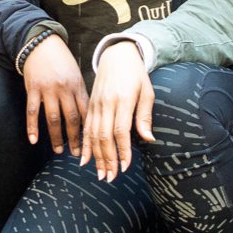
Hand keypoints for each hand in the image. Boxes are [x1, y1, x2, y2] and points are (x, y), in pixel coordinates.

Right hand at [22, 33, 87, 152]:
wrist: (41, 43)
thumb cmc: (61, 60)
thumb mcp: (76, 74)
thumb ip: (80, 93)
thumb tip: (88, 116)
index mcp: (77, 85)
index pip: (86, 111)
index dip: (89, 129)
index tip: (92, 144)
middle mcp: (64, 89)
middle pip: (71, 118)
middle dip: (75, 138)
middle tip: (77, 154)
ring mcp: (48, 90)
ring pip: (53, 118)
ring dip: (56, 137)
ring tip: (58, 150)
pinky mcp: (33, 89)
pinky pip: (32, 112)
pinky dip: (32, 127)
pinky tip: (34, 139)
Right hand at [81, 41, 153, 179]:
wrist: (117, 54)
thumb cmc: (136, 74)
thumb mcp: (146, 91)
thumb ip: (144, 116)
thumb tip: (149, 139)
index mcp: (122, 99)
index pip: (120, 130)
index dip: (122, 150)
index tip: (125, 166)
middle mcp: (106, 103)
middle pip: (104, 135)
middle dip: (107, 159)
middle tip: (110, 178)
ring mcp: (95, 104)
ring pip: (93, 134)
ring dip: (96, 156)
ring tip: (100, 174)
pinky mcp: (89, 105)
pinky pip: (85, 128)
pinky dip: (84, 144)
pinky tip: (83, 159)